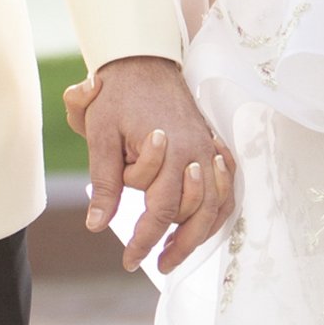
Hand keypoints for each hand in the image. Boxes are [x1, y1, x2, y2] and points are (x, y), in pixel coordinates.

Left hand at [62, 55, 232, 275]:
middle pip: (197, 212)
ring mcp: (208, 148)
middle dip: (179, 245)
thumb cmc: (116, 96)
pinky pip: (227, 185)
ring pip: (217, 203)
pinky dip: (220, 209)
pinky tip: (206, 225)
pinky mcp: (212, 144)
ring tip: (178, 254)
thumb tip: (96, 226)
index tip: (129, 260)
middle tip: (158, 265)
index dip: (145, 240)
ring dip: (201, 233)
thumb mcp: (100, 135)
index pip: (161, 210)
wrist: (143, 59)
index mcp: (168, 149)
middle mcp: (195, 151)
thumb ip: (104, 182)